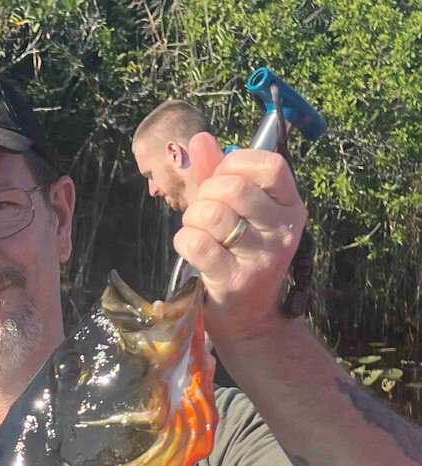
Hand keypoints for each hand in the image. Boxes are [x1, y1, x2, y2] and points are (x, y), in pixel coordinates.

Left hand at [174, 133, 306, 341]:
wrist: (248, 317)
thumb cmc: (239, 256)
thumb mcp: (237, 211)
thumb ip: (218, 173)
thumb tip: (200, 139)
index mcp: (290, 206)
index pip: (269, 166)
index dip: (236, 164)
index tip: (221, 178)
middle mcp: (282, 230)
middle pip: (234, 188)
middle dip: (206, 194)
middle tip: (203, 211)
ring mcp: (261, 257)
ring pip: (213, 214)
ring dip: (193, 218)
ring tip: (196, 229)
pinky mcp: (235, 280)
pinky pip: (197, 243)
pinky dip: (184, 240)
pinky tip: (189, 246)